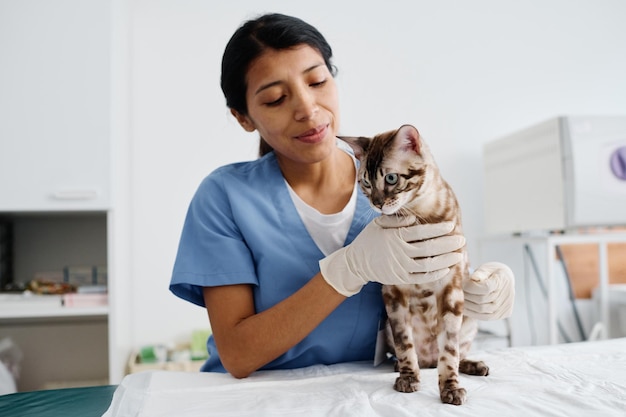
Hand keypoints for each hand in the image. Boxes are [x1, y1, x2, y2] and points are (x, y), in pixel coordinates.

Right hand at [319, 219, 464, 296]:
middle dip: (448, 243)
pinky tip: (446, 268)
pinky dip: (436, 273)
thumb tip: (415, 219)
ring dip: (446, 259)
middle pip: (429, 248)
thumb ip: (397, 220)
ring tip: (458, 254)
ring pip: (429, 264)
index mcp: (395, 236)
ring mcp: (401, 267)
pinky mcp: (401, 278)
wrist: (356, 262)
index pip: (422, 232)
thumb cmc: (370, 239)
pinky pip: (422, 277)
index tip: (451, 225)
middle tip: (462, 239)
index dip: (438, 229)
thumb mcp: (378, 224)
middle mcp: (400, 252)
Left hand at [463, 262, 514, 319]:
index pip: (485, 288)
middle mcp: (507, 295)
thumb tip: (474, 278)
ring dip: (467, 305)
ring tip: (459, 300)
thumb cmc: (492, 272)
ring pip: (482, 310)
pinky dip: (473, 313)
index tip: (461, 284)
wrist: (505, 279)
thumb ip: (480, 272)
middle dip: (466, 296)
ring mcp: (506, 306)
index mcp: (502, 280)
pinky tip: (464, 308)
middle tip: (457, 292)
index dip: (470, 287)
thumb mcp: (487, 267)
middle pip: (481, 299)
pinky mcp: (503, 314)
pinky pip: (486, 317)